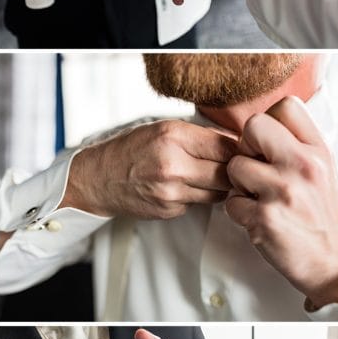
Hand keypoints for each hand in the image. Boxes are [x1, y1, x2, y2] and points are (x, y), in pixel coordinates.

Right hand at [61, 119, 237, 219]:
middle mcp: (172, 164)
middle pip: (227, 173)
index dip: (237, 150)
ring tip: (208, 176)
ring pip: (219, 193)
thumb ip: (201, 135)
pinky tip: (187, 187)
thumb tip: (239, 142)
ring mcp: (171, 190)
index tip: (239, 151)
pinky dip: (200, 196)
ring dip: (219, 186)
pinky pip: (200, 203)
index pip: (226, 146)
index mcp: (173, 136)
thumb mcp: (165, 128)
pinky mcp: (169, 209)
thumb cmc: (134, 149)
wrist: (98, 178)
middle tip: (230, 167)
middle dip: (232, 171)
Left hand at [225, 96, 337, 313]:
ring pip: (235, 166)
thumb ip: (300, 142)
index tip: (271, 144)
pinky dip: (240, 211)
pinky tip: (260, 217)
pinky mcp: (264, 218)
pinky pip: (231, 201)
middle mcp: (302, 166)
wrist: (333, 259)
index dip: (270, 123)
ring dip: (240, 184)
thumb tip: (268, 120)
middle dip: (247, 147)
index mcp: (318, 151)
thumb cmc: (323, 214)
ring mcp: (282, 192)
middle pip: (253, 126)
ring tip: (261, 197)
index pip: (286, 106)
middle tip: (258, 168)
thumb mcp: (324, 169)